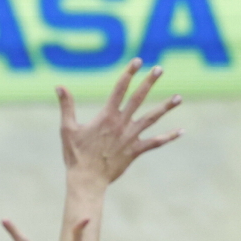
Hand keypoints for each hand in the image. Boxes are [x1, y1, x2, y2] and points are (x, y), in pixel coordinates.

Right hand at [57, 58, 181, 188]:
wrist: (87, 180)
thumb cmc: (75, 155)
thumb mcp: (67, 128)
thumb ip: (66, 106)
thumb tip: (59, 86)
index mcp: (106, 116)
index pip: (120, 89)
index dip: (129, 73)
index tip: (138, 61)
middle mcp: (121, 124)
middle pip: (139, 98)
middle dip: (149, 82)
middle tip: (159, 69)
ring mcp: (131, 137)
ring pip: (152, 118)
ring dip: (165, 107)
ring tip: (178, 97)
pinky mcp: (135, 151)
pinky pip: (155, 142)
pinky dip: (169, 137)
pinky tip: (181, 131)